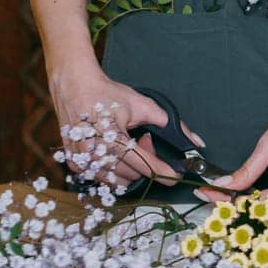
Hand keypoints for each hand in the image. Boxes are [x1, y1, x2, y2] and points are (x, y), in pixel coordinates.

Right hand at [50, 69, 204, 190]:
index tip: (175, 177)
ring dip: (129, 168)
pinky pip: (103, 179)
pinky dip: (114, 169)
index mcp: (112, 139)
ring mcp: (84, 163)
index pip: (144, 165)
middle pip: (132, 175)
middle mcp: (95, 155)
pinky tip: (113, 150)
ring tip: (127, 143)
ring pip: (118, 181)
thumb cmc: (105, 93)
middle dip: (144, 162)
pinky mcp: (76, 165)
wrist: (73, 87)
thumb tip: (193, 139)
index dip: (162, 172)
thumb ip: (168, 121)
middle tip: (144, 140)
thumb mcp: (139, 103)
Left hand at [196, 86, 267, 203]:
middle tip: (210, 195)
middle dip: (235, 208)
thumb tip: (225, 185)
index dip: (229, 202)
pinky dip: (261, 201)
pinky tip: (245, 195)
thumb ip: (248, 169)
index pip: (257, 205)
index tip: (207, 193)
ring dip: (247, 206)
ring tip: (222, 195)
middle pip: (264, 214)